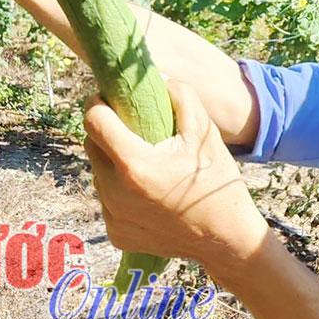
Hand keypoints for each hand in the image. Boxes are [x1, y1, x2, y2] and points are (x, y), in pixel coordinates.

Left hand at [82, 79, 268, 272]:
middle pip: (92, 146)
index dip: (99, 104)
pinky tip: (148, 194)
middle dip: (107, 133)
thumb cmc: (216, 181)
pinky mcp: (116, 234)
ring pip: (98, 174)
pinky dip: (120, 193)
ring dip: (113, 163)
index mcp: (135, 164)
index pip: (94, 121)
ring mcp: (113, 217)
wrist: (226, 239)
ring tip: (145, 164)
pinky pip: (107, 202)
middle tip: (132, 131)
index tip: (111, 101)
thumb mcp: (205, 132)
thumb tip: (158, 79)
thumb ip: (181, 97)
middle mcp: (115, 192)